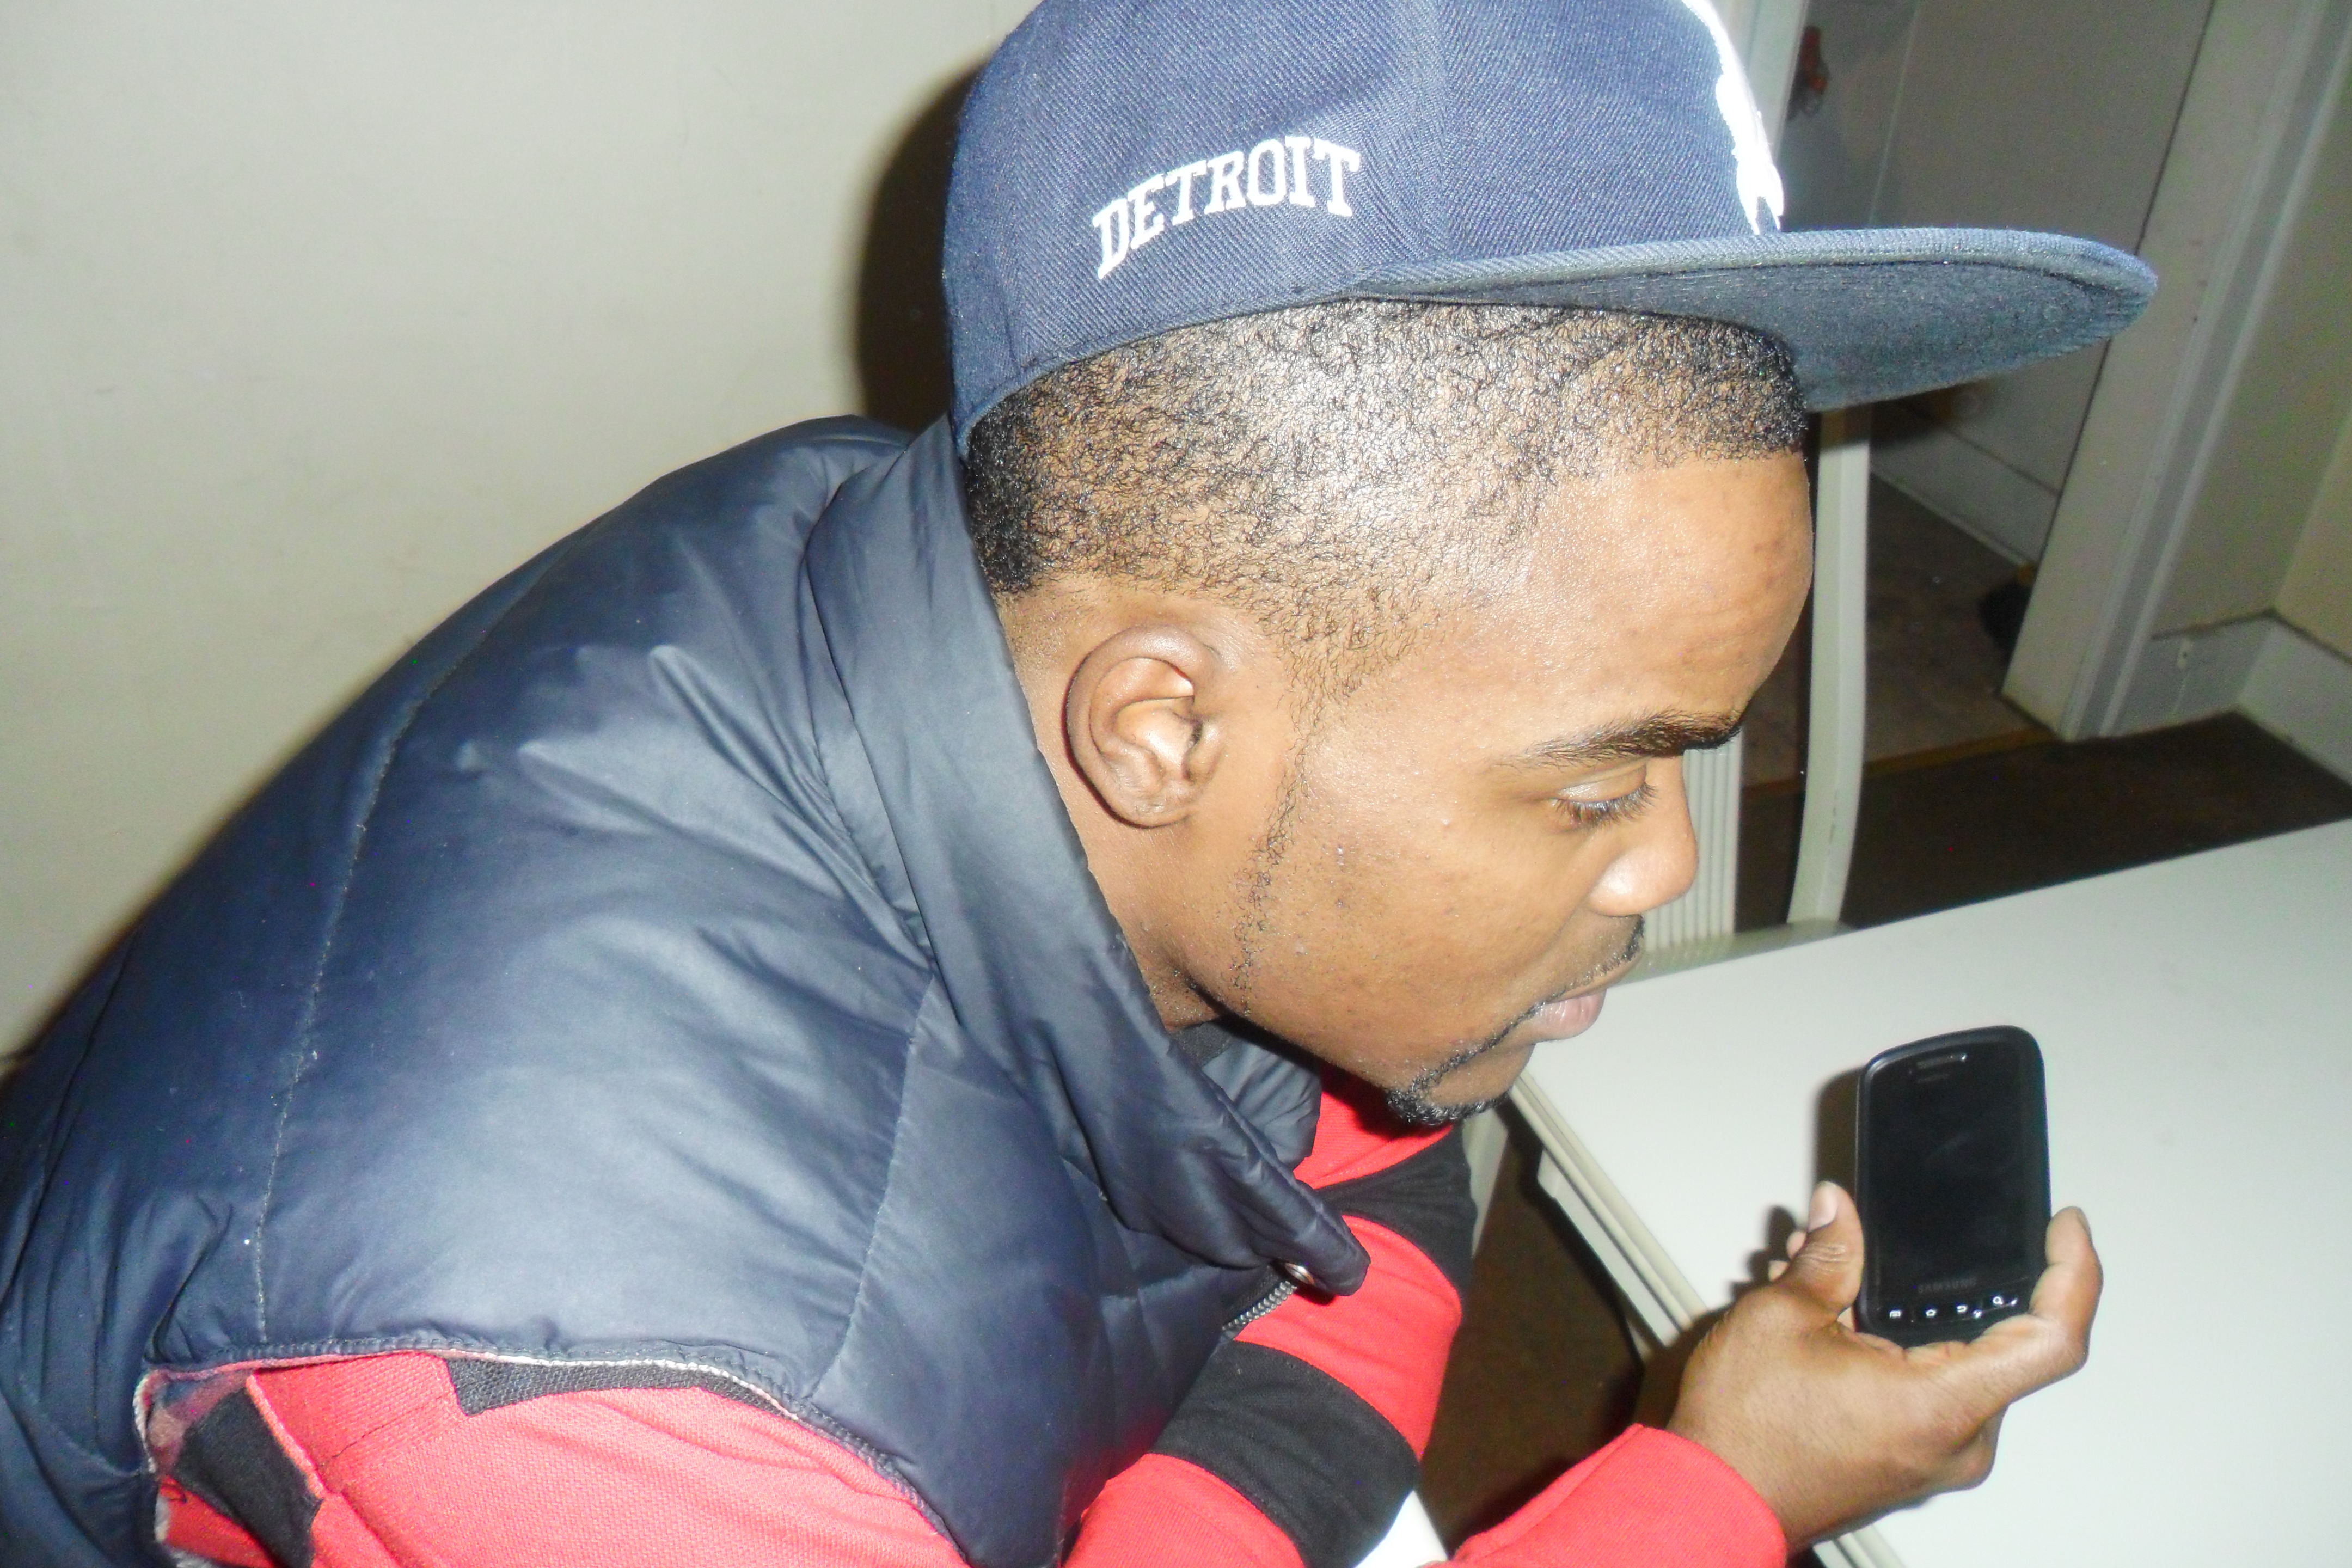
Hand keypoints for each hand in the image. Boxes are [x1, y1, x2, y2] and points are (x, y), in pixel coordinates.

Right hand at [1667, 1182, 2099, 1545]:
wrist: (1714, 1500)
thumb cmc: (1747, 1432)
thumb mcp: (1781, 1317)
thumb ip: (1828, 1256)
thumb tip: (1839, 1211)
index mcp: (1945, 1405)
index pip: (2052, 1339)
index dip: (2073, 1274)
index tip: (2065, 1229)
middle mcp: (1959, 1441)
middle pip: (1997, 1342)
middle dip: (1942, 1281)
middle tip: (1884, 1239)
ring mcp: (1938, 1456)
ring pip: (1955, 1363)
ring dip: (1906, 1312)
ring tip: (1831, 1276)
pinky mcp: (1912, 1460)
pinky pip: (1929, 1391)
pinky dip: (1895, 1348)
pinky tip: (1836, 1319)